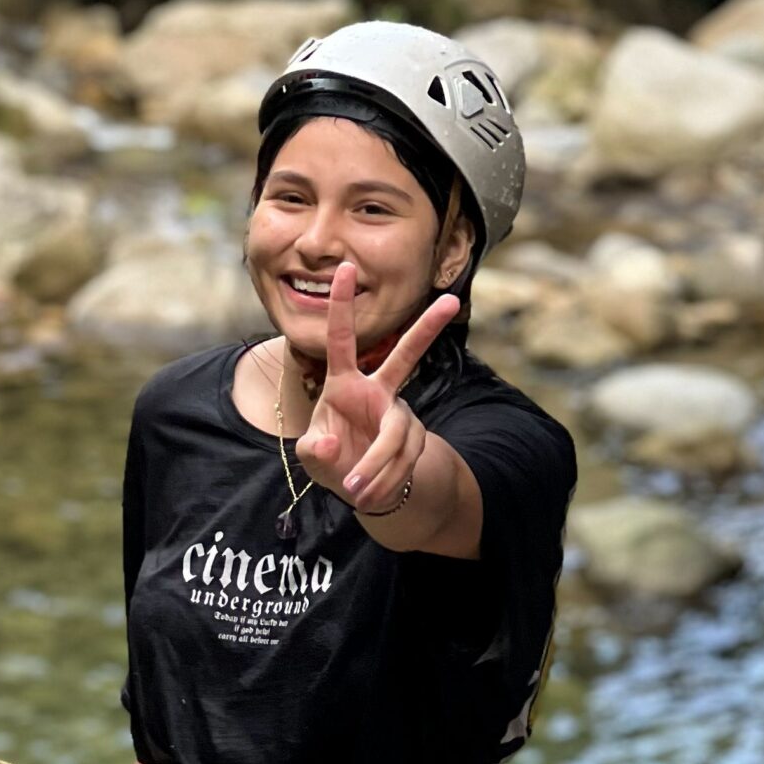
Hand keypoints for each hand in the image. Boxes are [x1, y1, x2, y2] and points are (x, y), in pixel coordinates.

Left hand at [292, 262, 457, 513]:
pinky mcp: (415, 439)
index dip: (341, 305)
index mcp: (344, 384)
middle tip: (452, 300)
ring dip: (376, 467)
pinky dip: (384, 482)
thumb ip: (313, 451)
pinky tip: (370, 496)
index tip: (344, 268)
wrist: (362, 488)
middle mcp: (377, 391)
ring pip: (396, 436)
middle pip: (407, 356)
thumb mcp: (312, 457)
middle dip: (428, 329)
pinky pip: (401, 461)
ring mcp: (400, 413)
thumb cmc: (331, 460)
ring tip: (357, 492)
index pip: (342, 339)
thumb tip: (327, 443)